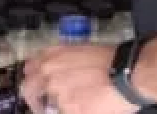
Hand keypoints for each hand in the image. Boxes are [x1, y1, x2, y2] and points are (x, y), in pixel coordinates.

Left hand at [20, 45, 138, 113]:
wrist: (128, 73)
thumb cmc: (112, 60)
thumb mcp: (80, 49)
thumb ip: (62, 59)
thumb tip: (52, 69)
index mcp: (52, 56)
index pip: (28, 68)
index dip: (31, 78)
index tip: (35, 85)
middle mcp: (50, 73)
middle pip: (28, 90)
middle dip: (34, 99)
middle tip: (42, 106)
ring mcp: (57, 93)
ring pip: (47, 106)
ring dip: (57, 106)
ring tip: (78, 103)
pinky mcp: (69, 110)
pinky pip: (63, 112)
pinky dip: (73, 111)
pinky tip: (87, 108)